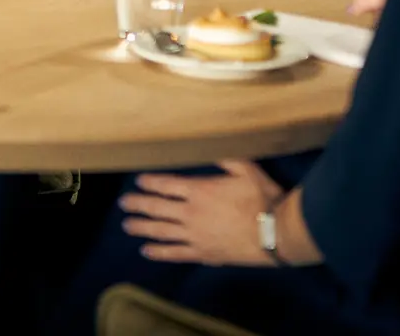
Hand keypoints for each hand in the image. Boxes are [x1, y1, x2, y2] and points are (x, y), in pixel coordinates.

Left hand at [117, 160, 284, 265]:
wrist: (276, 234)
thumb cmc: (263, 199)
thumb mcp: (246, 169)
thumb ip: (226, 157)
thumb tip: (209, 145)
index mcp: (199, 191)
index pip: (166, 185)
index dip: (150, 182)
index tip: (138, 182)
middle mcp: (191, 213)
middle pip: (157, 208)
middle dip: (138, 205)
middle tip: (123, 204)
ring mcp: (195, 236)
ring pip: (161, 231)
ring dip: (142, 228)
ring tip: (127, 226)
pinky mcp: (203, 254)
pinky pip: (175, 254)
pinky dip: (159, 253)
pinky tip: (146, 251)